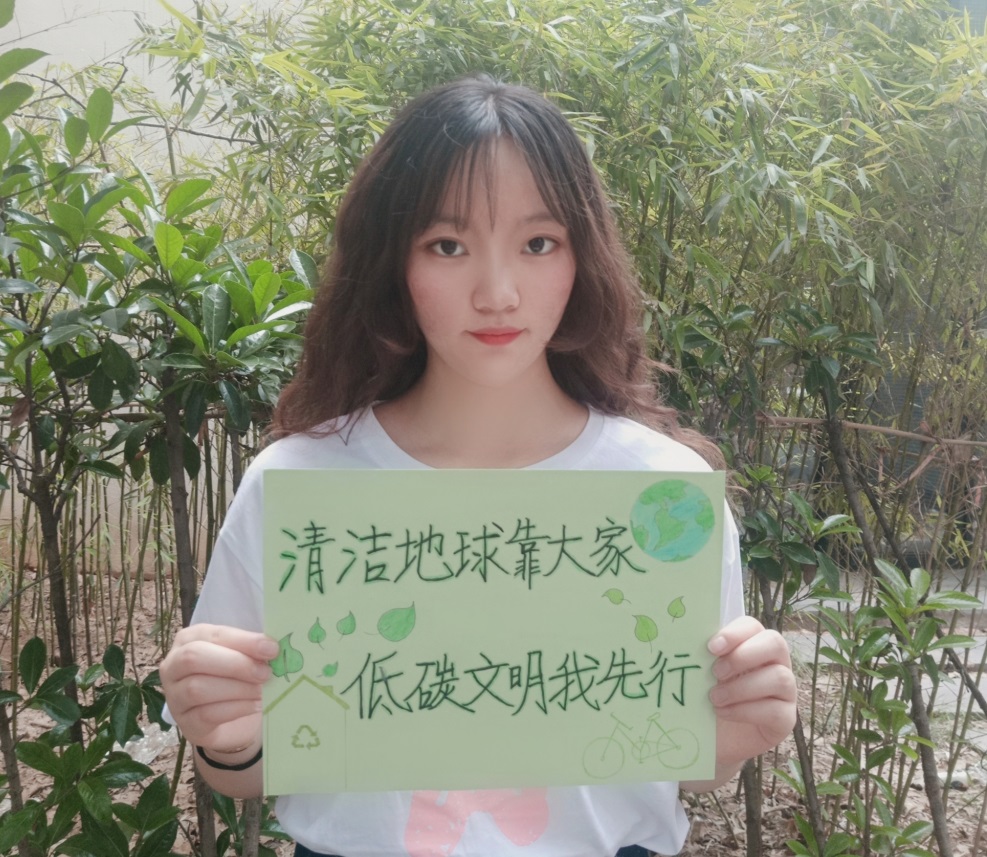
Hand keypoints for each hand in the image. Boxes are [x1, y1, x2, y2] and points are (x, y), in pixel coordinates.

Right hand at [160, 624, 277, 754]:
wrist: (234, 720)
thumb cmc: (237, 677)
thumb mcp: (243, 657)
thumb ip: (251, 649)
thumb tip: (270, 647)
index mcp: (189, 639)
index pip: (213, 635)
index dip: (243, 641)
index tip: (271, 649)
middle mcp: (174, 665)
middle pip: (195, 658)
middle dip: (235, 664)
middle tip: (265, 673)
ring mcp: (174, 696)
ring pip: (198, 688)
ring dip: (237, 689)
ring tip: (261, 691)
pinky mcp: (185, 723)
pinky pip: (206, 714)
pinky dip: (236, 709)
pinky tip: (255, 706)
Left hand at [707, 615, 796, 767]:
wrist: (710, 737)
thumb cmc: (706, 697)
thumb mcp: (701, 674)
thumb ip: (701, 656)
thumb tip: (686, 641)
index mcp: (752, 644)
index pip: (752, 626)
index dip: (734, 633)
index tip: (711, 647)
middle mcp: (775, 663)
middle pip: (775, 643)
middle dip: (743, 656)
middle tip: (716, 672)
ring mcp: (785, 691)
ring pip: (780, 678)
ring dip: (742, 687)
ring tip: (714, 698)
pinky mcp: (785, 719)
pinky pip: (776, 711)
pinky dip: (746, 711)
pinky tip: (723, 712)